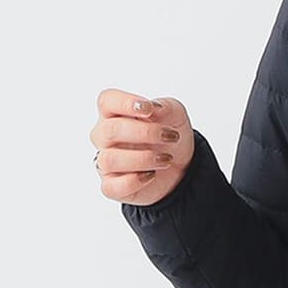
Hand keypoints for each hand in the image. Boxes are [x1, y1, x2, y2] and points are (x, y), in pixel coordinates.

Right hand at [92, 90, 195, 205]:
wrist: (182, 167)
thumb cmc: (169, 137)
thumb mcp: (176, 116)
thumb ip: (165, 107)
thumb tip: (154, 108)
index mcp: (116, 115)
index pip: (106, 101)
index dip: (124, 103)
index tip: (148, 109)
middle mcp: (106, 138)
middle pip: (109, 130)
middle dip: (144, 133)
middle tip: (169, 136)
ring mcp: (106, 163)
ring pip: (109, 160)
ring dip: (143, 158)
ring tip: (166, 159)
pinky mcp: (112, 186)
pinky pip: (111, 187)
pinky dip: (134, 181)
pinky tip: (151, 175)